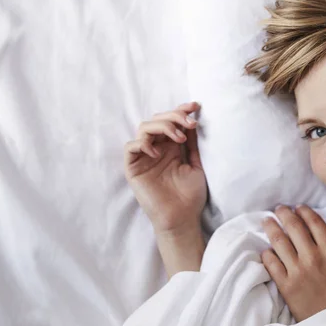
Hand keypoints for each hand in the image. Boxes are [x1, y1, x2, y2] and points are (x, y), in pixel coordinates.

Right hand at [124, 102, 206, 235]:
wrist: (182, 218)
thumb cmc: (190, 195)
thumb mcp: (195, 164)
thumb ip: (192, 143)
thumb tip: (192, 120)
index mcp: (170, 146)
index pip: (171, 120)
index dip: (181, 110)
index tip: (196, 106)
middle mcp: (156, 148)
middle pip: (157, 120)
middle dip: (174, 116)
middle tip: (190, 123)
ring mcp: (144, 157)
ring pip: (144, 128)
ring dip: (163, 127)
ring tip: (179, 138)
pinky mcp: (133, 168)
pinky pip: (130, 148)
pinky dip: (143, 143)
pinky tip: (158, 151)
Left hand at [261, 205, 325, 322]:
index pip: (314, 223)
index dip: (304, 211)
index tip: (298, 207)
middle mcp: (312, 257)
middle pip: (294, 227)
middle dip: (284, 214)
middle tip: (279, 209)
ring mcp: (297, 271)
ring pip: (279, 242)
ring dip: (271, 228)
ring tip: (267, 221)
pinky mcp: (285, 285)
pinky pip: (271, 264)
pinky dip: (266, 254)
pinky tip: (266, 249)